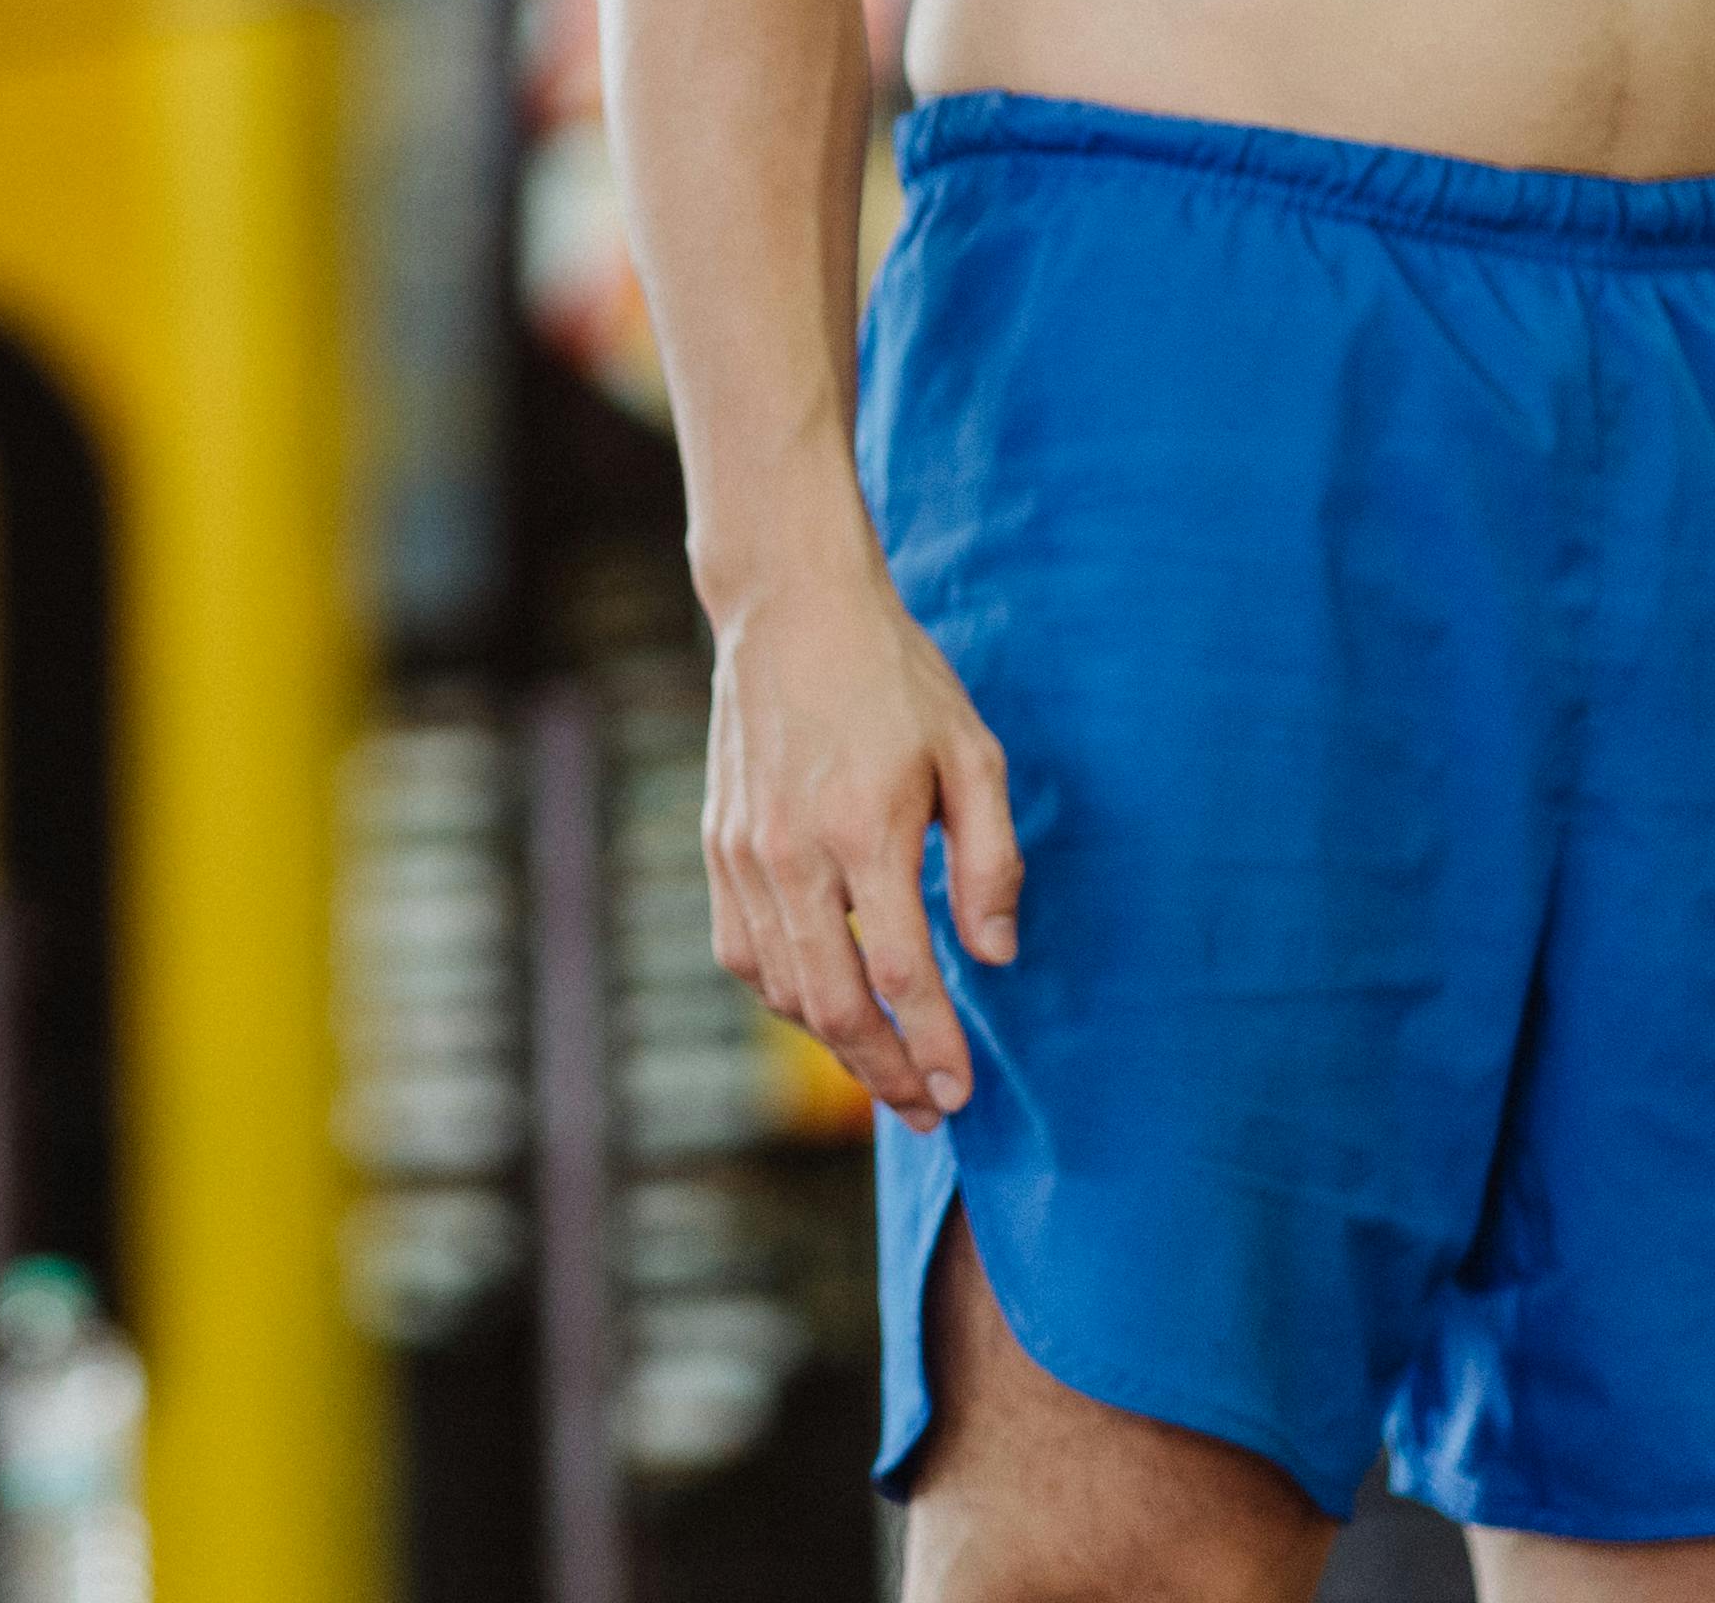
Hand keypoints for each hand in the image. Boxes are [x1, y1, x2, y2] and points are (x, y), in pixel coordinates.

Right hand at [702, 549, 1022, 1130]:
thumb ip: (989, 861)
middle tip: (931, 1107)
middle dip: (887, 1073)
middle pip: (835, 1005)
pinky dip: (784, 995)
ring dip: (836, 1045)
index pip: (901, 975)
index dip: (933, 1046)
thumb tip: (996, 957)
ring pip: (783, 990)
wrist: (790, 608)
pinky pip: (742, 953)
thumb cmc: (895, 677)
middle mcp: (792, 852)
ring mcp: (744, 853)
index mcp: (864, 829)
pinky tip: (824, 1003)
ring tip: (886, 1067)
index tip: (962, 1093)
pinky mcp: (717, 845)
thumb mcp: (971, 752)